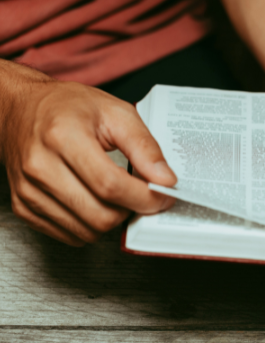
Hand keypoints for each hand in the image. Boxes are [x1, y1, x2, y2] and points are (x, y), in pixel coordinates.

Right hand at [0, 62, 176, 245]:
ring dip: (112, 219)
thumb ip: (145, 146)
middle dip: (131, 210)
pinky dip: (90, 225)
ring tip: (117, 195)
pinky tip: (96, 202)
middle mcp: (40, 166)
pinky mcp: (23, 207)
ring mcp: (28, 190)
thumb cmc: (68, 107)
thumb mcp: (116, 112)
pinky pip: (69, 235)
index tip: (163, 195)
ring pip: (86, 231)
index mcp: (63, 136)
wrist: (21, 109)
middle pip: (100, 215)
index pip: (111, 185)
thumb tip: (166, 179)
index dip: (145, 197)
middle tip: (141, 194)